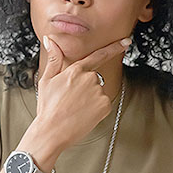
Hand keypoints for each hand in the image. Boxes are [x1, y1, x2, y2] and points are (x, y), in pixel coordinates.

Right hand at [32, 34, 130, 153]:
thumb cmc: (48, 107)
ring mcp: (98, 92)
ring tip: (75, 108)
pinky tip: (83, 113)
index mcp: (75, 70)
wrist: (52, 131)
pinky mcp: (104, 105)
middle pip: (94, 79)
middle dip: (86, 87)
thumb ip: (54, 59)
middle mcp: (89, 79)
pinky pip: (103, 103)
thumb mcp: (46, 80)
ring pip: (98, 92)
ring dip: (90, 98)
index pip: (98, 55)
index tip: (126, 42)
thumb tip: (51, 41)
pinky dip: (96, 109)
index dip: (114, 47)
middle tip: (71, 99)